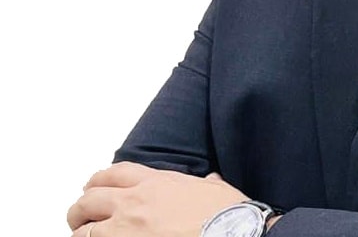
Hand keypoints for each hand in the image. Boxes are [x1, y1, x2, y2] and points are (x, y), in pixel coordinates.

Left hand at [66, 163, 247, 235]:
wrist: (231, 234)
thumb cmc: (225, 216)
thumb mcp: (216, 190)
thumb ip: (206, 184)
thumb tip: (210, 181)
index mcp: (156, 183)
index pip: (115, 173)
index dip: (98, 180)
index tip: (93, 187)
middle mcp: (135, 203)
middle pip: (90, 199)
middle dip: (80, 210)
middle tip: (79, 218)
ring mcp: (125, 231)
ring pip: (83, 231)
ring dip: (81, 234)